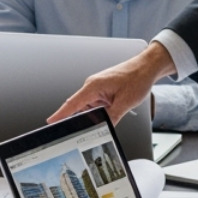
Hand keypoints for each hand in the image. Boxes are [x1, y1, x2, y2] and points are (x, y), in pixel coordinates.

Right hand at [48, 42, 173, 123]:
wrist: (147, 67)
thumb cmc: (137, 77)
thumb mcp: (125, 102)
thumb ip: (111, 117)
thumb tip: (103, 128)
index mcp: (93, 86)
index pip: (72, 104)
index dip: (60, 114)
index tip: (50, 121)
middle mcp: (92, 85)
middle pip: (78, 107)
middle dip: (78, 119)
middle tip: (81, 131)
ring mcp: (97, 87)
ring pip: (87, 107)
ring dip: (92, 115)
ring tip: (104, 118)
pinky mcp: (102, 90)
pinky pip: (94, 104)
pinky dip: (98, 111)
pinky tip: (106, 114)